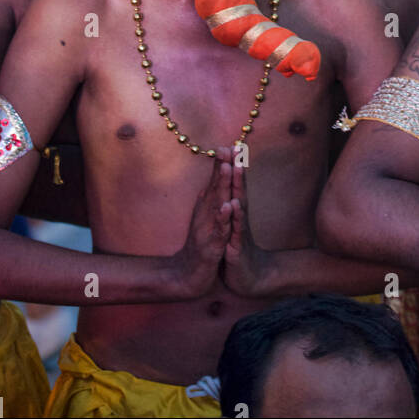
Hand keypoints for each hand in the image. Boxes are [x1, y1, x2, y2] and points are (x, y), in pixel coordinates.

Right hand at [170, 149, 236, 297]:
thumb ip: (208, 200)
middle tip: (229, 147)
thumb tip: (212, 181)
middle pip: (216, 187)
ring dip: (222, 185)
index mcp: (207, 208)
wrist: (188, 275)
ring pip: (217, 203)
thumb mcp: (205, 220)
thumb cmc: (199, 245)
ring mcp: (208, 228)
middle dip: (223, 167)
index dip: (222, 163)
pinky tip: (228, 206)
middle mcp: (206, 214)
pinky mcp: (212, 244)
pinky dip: (223, 217)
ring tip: (227, 167)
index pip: (216, 182)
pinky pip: (219, 229)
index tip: (230, 143)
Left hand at [223, 150, 275, 298]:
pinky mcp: (237, 246)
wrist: (248, 278)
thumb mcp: (233, 227)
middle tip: (236, 148)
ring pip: (239, 205)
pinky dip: (234, 217)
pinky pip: (235, 230)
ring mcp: (240, 231)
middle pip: (239, 190)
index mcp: (237, 214)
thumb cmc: (239, 250)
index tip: (231, 145)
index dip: (233, 167)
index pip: (235, 187)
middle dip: (237, 170)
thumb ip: (233, 208)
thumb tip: (231, 189)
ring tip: (235, 169)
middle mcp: (240, 218)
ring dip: (237, 187)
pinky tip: (233, 205)